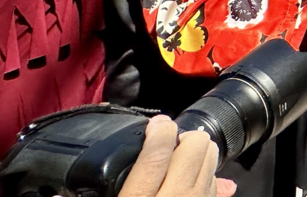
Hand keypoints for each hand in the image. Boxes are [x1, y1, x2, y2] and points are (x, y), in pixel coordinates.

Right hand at [119, 116, 235, 196]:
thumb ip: (114, 182)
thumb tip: (90, 171)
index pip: (156, 155)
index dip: (159, 131)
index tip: (157, 122)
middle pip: (195, 145)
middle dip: (183, 137)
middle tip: (169, 147)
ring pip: (211, 156)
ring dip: (198, 152)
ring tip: (180, 162)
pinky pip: (216, 179)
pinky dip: (205, 174)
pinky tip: (190, 180)